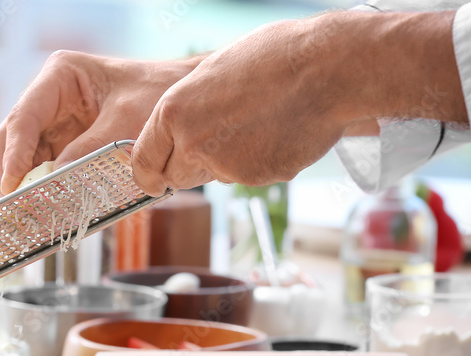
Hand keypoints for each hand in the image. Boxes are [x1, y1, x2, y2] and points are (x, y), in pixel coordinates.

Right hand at [0, 50, 202, 195]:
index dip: (14, 154)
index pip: (23, 118)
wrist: (184, 101)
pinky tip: (44, 211)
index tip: (12, 186)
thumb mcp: (127, 122)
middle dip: (10, 172)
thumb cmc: (159, 96)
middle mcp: (50, 97)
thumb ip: (90, 149)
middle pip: (12, 137)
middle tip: (11, 207)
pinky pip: (45, 169)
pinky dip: (43, 189)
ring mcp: (55, 121)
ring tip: (24, 216)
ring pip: (24, 157)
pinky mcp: (65, 144)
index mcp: (60, 75)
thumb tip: (53, 180)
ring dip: (23, 185)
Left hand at [132, 16, 363, 195]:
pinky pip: (250, 177)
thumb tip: (184, 128)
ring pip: (216, 177)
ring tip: (258, 123)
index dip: (148, 175)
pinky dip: (261, 161)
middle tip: (216, 145)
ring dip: (229, 162)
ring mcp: (225, 165)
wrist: (326, 69)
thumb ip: (192, 106)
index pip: (144, 161)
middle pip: (177, 177)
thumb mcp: (214, 71)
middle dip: (190, 169)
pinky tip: (279, 131)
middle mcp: (193, 142)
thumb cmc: (274, 58)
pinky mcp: (257, 179)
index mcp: (174, 111)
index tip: (154, 182)